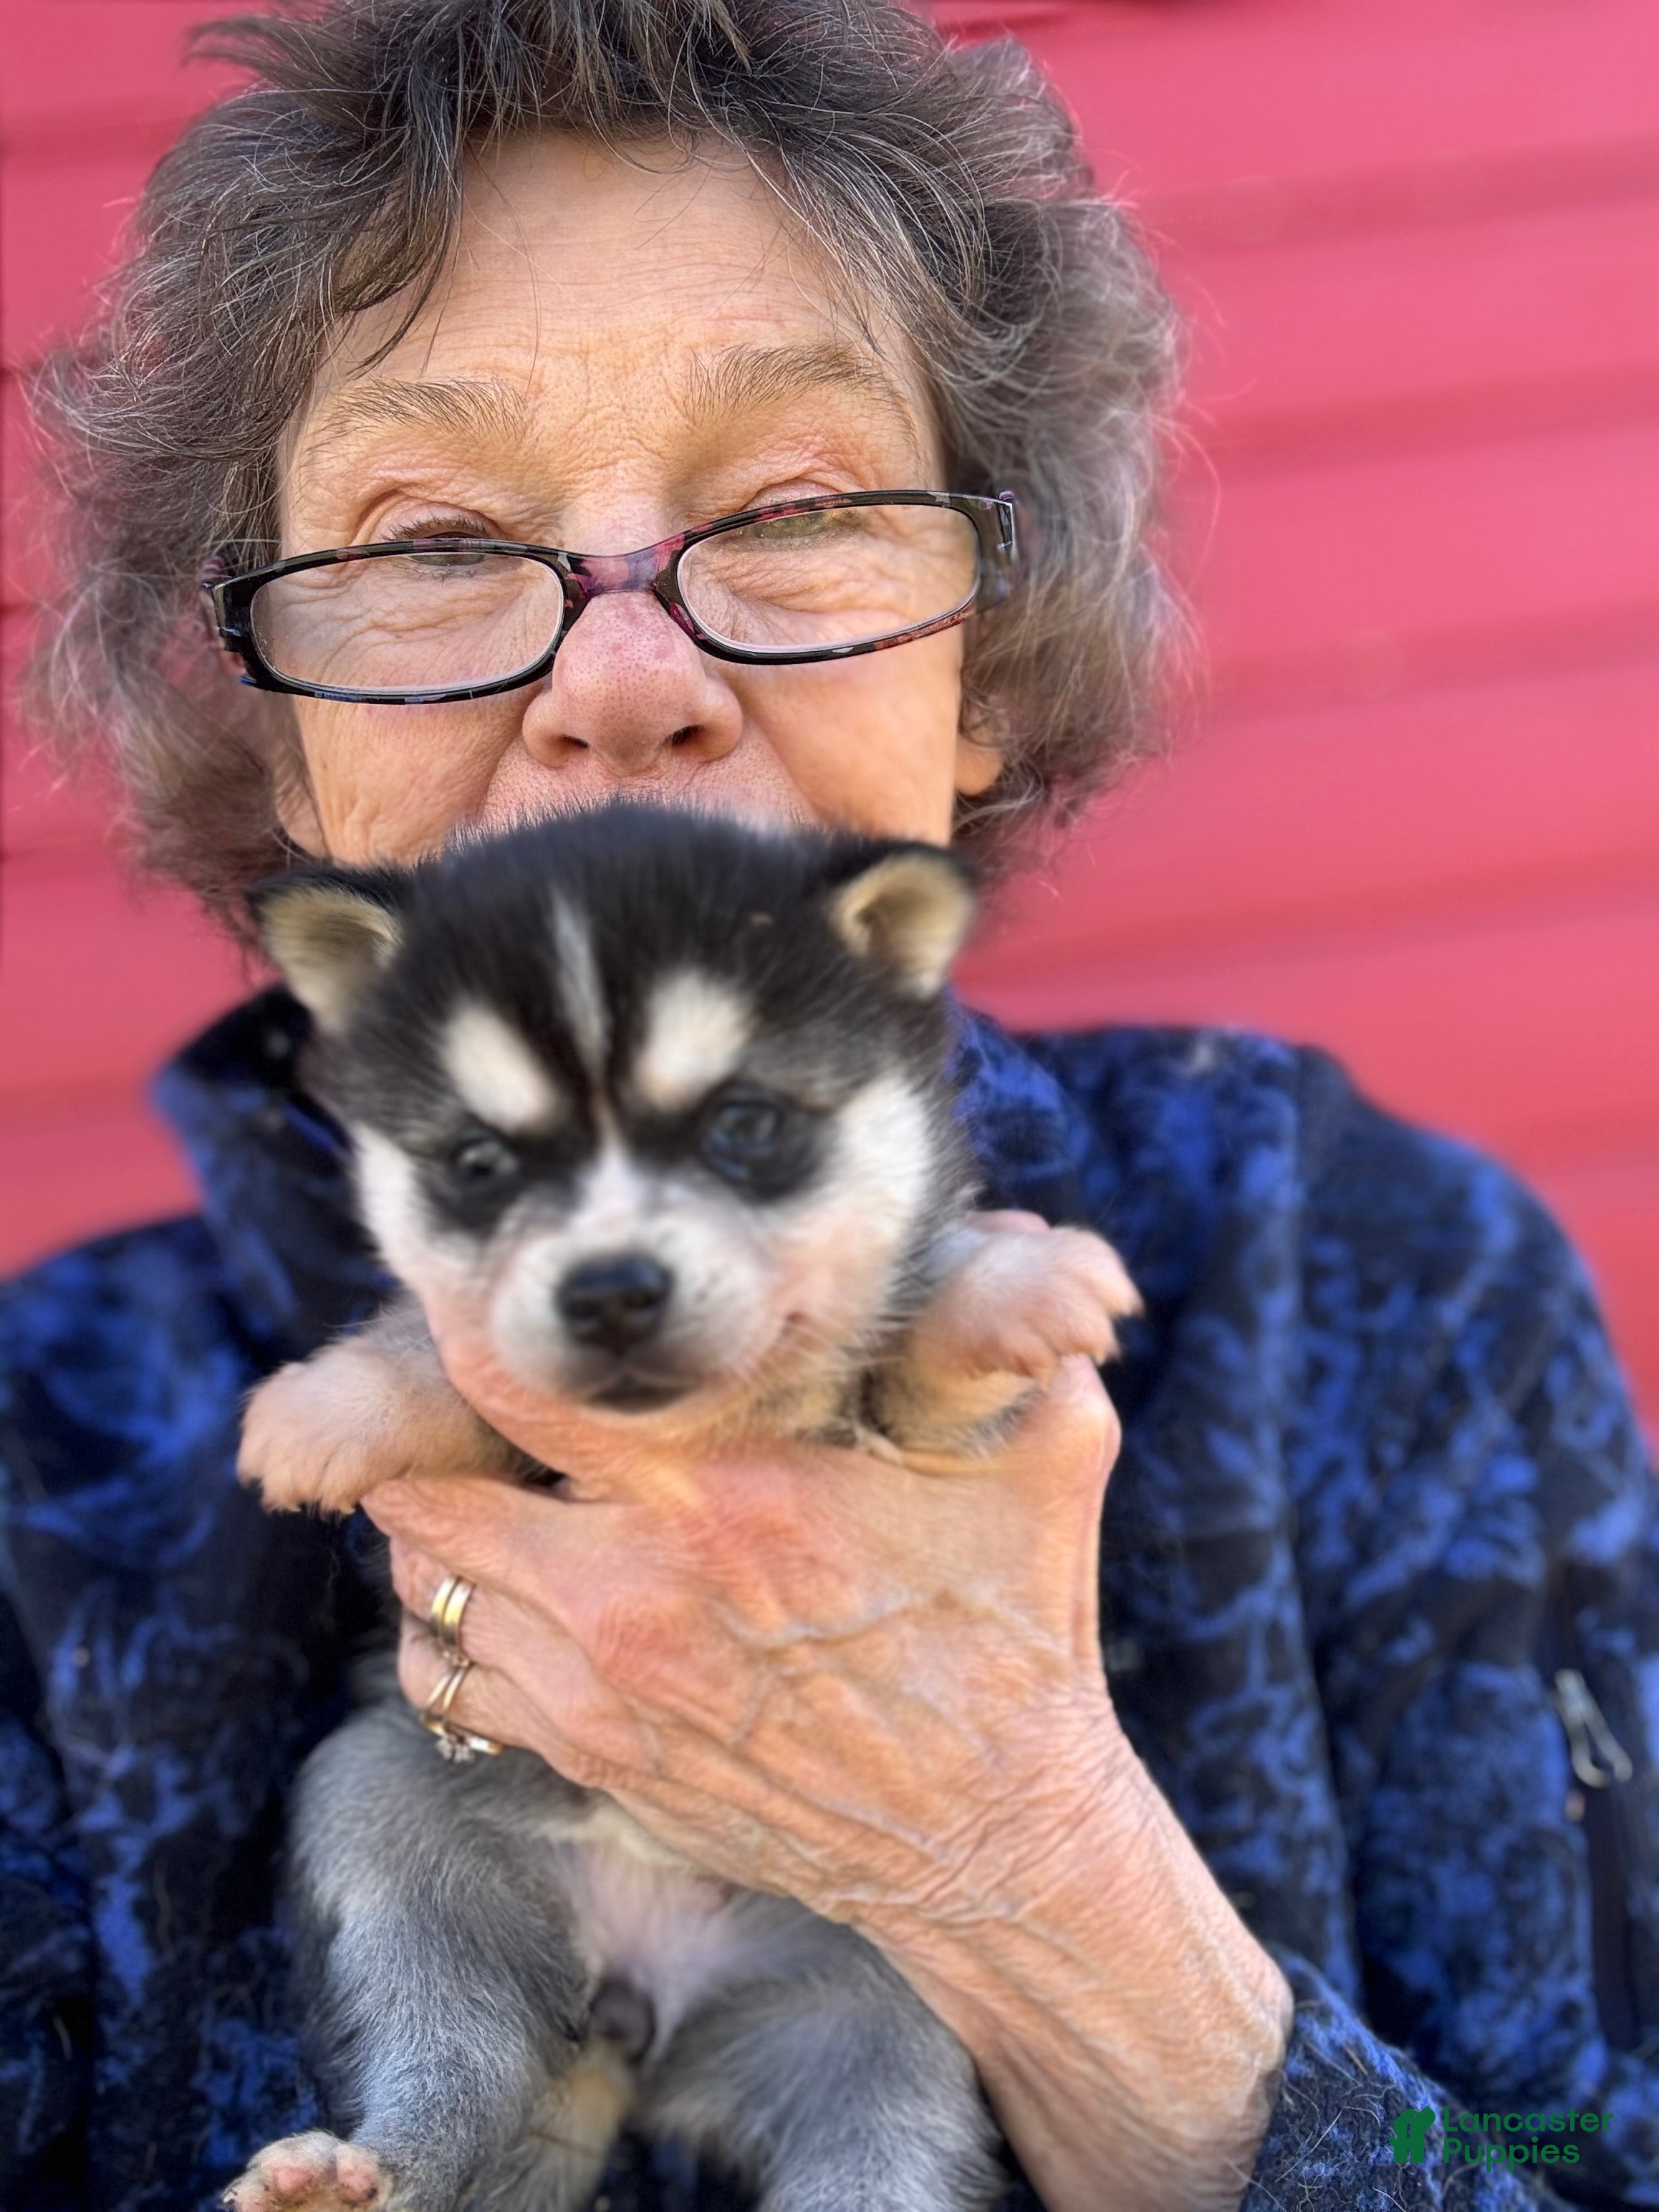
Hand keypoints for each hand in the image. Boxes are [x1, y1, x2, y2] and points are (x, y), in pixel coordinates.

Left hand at [365, 1231, 1290, 2211]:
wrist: (991, 1842)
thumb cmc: (1010, 1644)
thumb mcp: (1042, 1466)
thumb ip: (1015, 1338)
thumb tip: (1023, 1230)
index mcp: (725, 1498)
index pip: (524, 1391)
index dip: (476, 1330)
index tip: (479, 1300)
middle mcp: (633, 1594)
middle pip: (433, 1497)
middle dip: (433, 1441)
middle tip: (470, 1402)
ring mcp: (601, 1691)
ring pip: (429, 1591)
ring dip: (439, 1535)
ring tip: (485, 1489)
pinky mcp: (595, 1762)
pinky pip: (453, 1685)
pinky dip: (450, 1633)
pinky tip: (500, 1598)